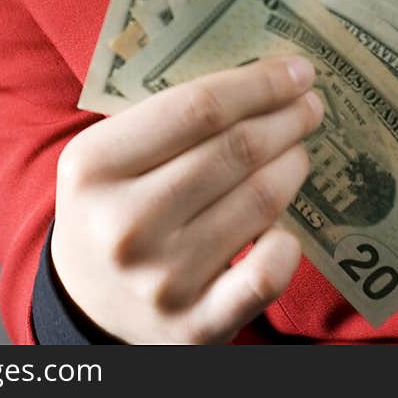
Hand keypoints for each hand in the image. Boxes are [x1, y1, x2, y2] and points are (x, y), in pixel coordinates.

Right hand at [51, 55, 321, 343]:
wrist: (87, 306)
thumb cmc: (112, 207)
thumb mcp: (110, 155)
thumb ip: (168, 116)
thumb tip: (262, 77)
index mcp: (95, 166)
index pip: (199, 108)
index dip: (259, 84)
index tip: (297, 70)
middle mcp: (125, 224)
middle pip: (235, 150)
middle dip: (287, 119)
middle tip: (310, 105)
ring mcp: (161, 279)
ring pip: (259, 202)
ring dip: (293, 166)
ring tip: (298, 150)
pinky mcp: (195, 326)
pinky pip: (266, 275)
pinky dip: (287, 242)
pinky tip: (288, 224)